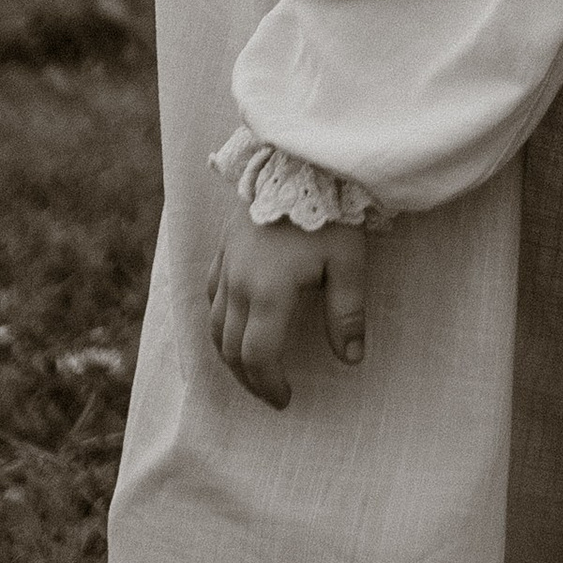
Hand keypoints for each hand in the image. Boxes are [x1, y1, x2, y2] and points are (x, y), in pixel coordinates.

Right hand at [207, 197, 367, 408]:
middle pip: (229, 348)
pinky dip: (219, 321)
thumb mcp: (348, 262)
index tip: (285, 399)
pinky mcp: (222, 250)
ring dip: (229, 355)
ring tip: (252, 369)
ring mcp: (225, 266)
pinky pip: (210, 295)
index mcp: (269, 292)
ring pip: (214, 325)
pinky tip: (235, 326)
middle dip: (248, 378)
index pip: (258, 356)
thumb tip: (352, 359)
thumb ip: (348, 313)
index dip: (269, 385)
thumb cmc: (328, 213)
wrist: (297, 163)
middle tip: (270, 393)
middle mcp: (238, 283)